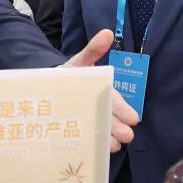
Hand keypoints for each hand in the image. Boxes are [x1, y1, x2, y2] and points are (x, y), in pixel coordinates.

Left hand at [62, 29, 138, 151]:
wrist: (49, 88)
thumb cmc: (70, 75)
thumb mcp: (80, 62)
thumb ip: (93, 50)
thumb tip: (107, 32)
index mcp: (104, 94)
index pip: (117, 102)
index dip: (124, 110)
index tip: (133, 118)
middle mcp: (100, 109)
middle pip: (112, 119)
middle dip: (120, 127)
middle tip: (127, 136)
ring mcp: (91, 121)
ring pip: (103, 131)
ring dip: (110, 138)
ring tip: (114, 145)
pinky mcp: (80, 131)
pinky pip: (89, 138)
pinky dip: (94, 144)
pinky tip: (98, 150)